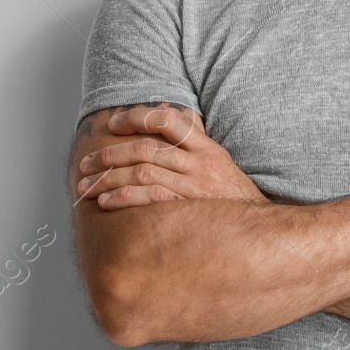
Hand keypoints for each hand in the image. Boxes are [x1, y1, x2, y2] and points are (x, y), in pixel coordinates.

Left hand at [76, 104, 268, 209]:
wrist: (263, 232)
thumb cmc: (235, 199)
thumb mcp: (221, 165)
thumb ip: (196, 144)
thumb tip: (173, 120)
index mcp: (207, 148)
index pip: (169, 119)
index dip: (137, 117)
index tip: (113, 124)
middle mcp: (202, 163)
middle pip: (147, 148)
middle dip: (110, 154)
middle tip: (86, 163)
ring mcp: (197, 186)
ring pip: (144, 172)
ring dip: (109, 178)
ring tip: (86, 185)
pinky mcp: (191, 209)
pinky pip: (152, 199)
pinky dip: (125, 198)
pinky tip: (106, 202)